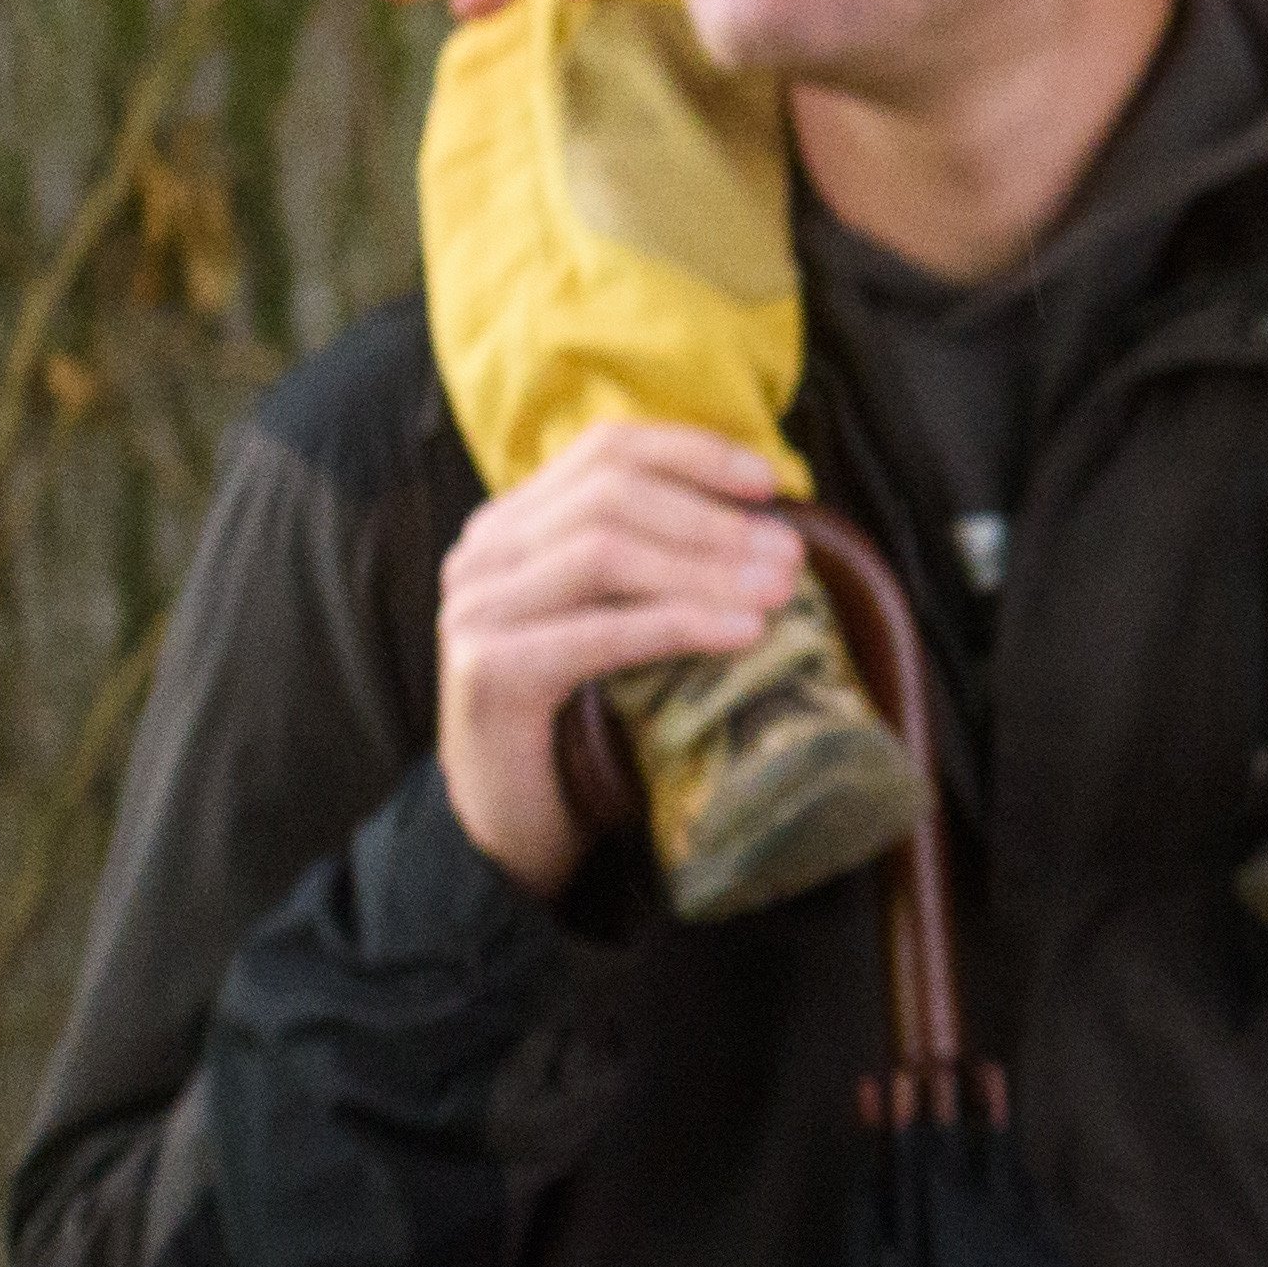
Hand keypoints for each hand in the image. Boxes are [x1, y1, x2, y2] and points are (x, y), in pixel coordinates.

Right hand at [432, 423, 804, 896]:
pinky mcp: (488, 671)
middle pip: (610, 497)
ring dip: (706, 567)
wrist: (514, 815)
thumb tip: (776, 525)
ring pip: (604, 553)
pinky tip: (743, 632)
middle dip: (712, 520)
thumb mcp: (623, 618)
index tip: (772, 482)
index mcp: (514, 524)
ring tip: (780, 590)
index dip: (693, 453)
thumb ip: (663, 562)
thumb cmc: (587, 711)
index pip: (605, 451)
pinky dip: (679, 624)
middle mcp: (483, 554)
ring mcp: (475, 609)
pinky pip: (596, 632)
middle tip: (791, 555)